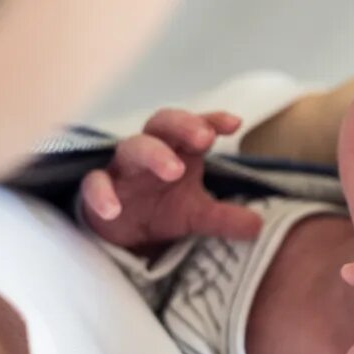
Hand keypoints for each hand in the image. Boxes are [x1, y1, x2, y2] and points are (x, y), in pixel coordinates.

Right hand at [81, 108, 262, 250]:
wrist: (123, 234)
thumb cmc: (162, 209)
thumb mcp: (198, 216)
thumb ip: (226, 218)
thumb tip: (259, 227)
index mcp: (178, 150)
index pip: (196, 126)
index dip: (212, 120)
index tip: (234, 124)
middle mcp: (150, 151)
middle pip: (162, 123)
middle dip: (183, 126)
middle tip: (205, 138)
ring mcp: (122, 169)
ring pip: (131, 147)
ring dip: (153, 154)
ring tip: (175, 170)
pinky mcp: (96, 190)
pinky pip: (94, 183)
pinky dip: (101, 194)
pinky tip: (113, 209)